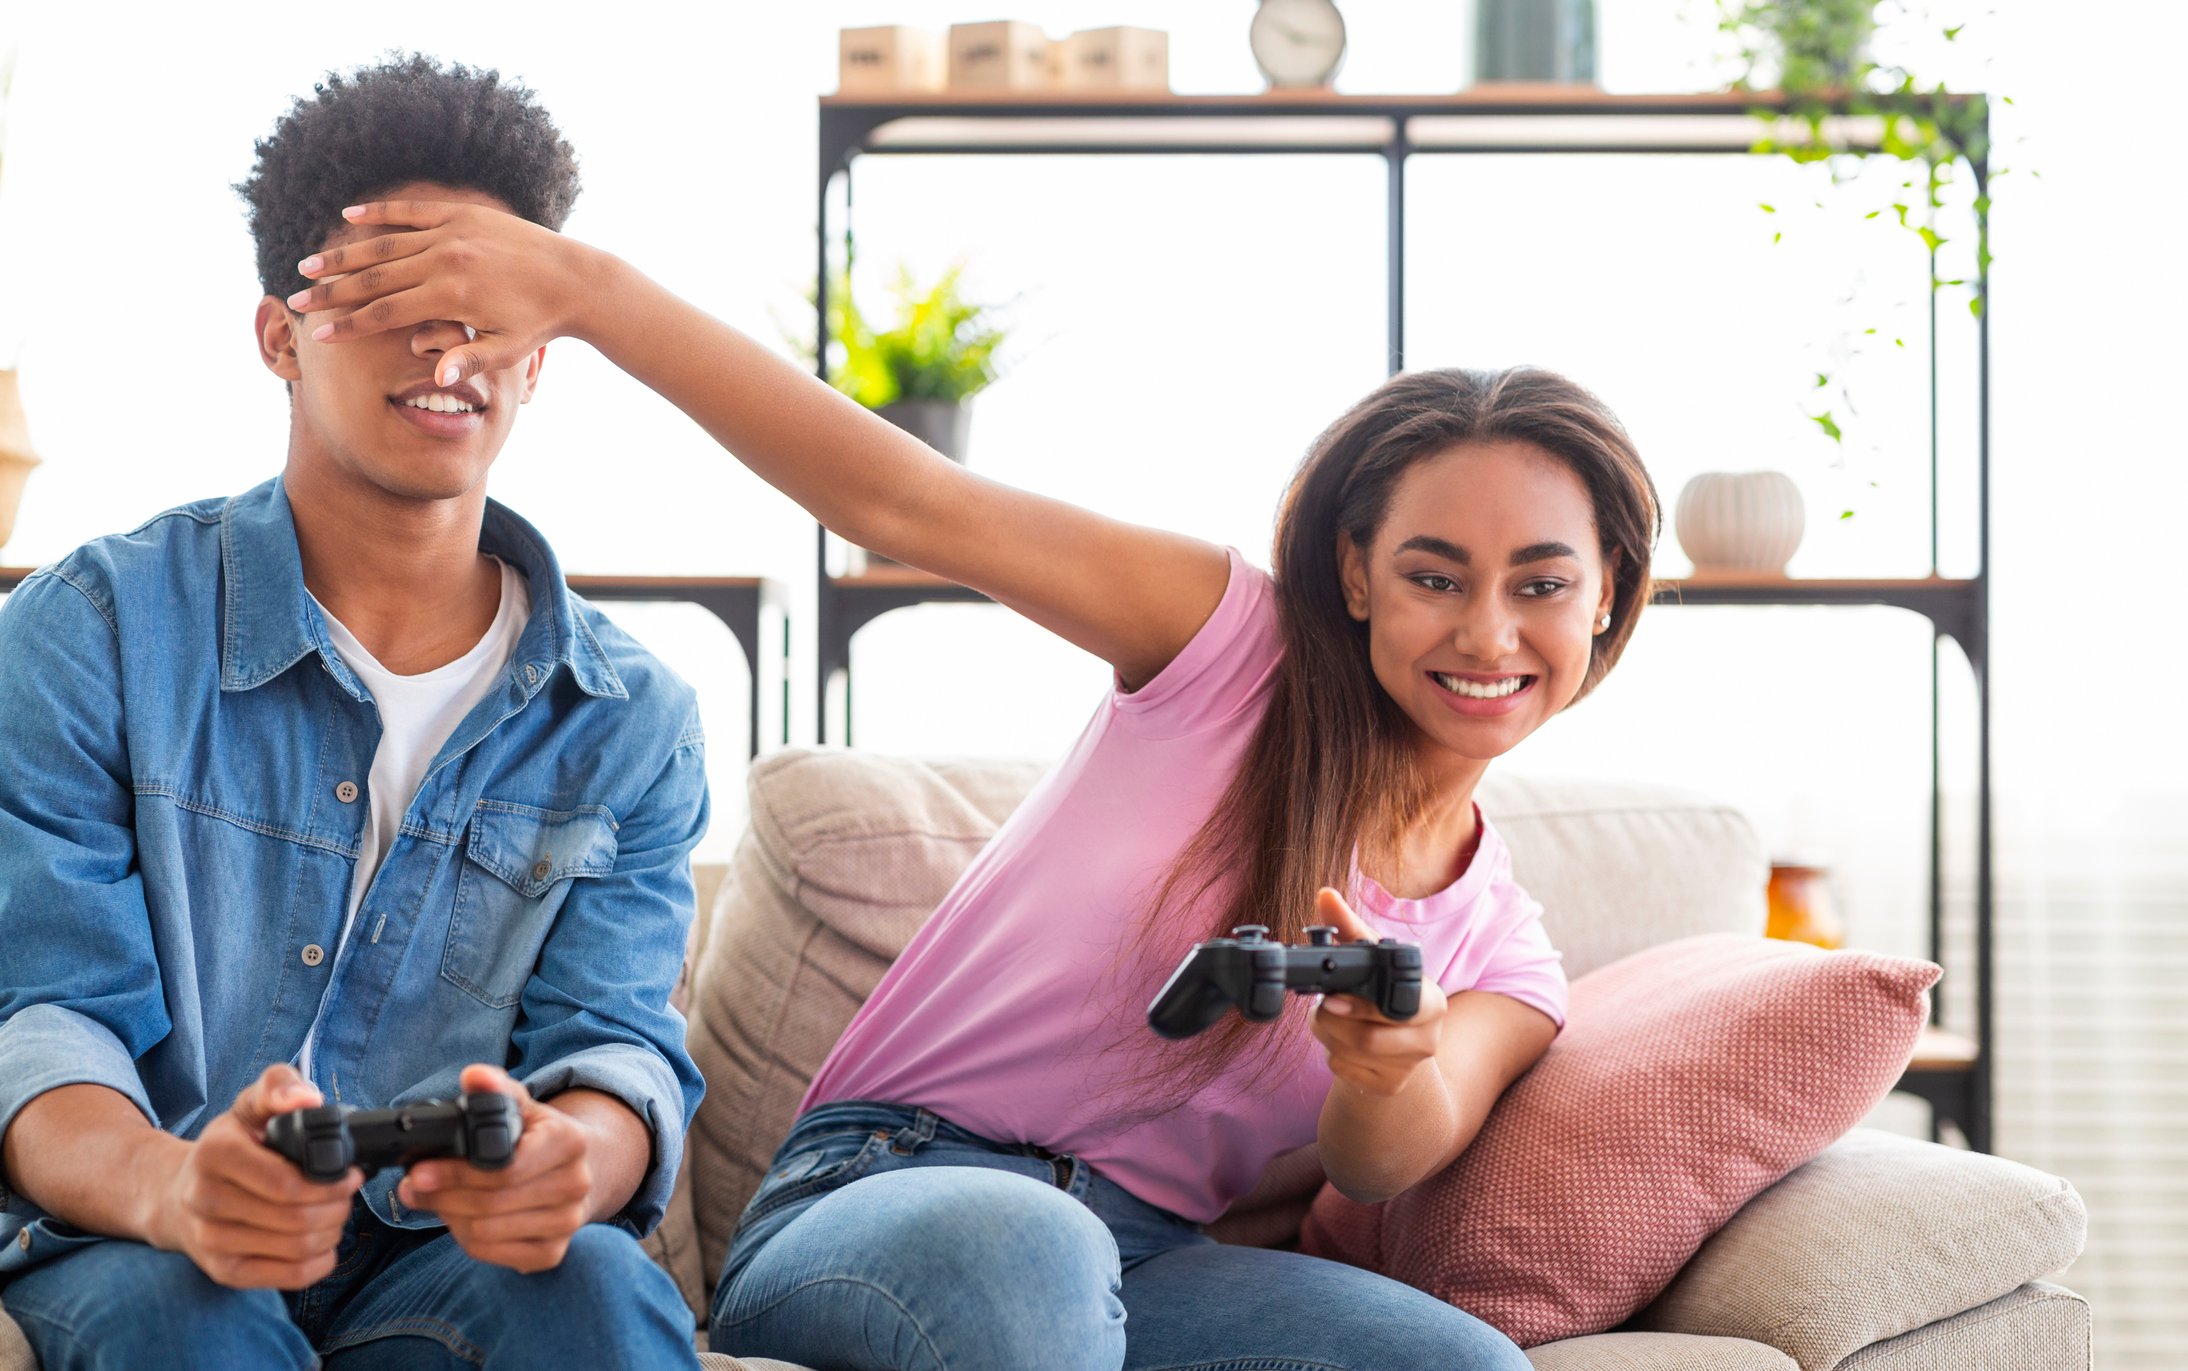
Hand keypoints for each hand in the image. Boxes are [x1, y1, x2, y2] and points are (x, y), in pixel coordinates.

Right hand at [149, 1063, 361, 1288]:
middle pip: (297, 1218)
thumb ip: (279, 1087)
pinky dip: (320, 1261)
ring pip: (297, 1248)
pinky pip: (289, 1277)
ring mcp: (210, 1241)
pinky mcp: (224, 1271)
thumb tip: (307, 1099)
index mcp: (215, 1154)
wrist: (176, 1194)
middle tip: (346, 1193)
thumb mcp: (250, 1107)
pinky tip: (324, 1242)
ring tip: (335, 1212)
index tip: (350, 1172)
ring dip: (332, 1231)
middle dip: (337, 1206)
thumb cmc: (229, 1146)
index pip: (286, 1182)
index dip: (330, 1181)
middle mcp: (204, 1200)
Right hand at [287, 199, 598, 387]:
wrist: (574, 279)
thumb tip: (437, 378)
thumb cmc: (538, 324)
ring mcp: (453, 232)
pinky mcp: (463, 213)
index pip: (386, 313)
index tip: (319, 335)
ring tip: (309, 267)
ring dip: (344, 255)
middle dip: (332, 292)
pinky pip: (412, 212)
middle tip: (296, 302)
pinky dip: (379, 214)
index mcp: (452, 297)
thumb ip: (469, 361)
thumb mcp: (508, 351)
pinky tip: (347, 216)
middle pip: (374, 278)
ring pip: (385, 244)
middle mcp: (447, 259)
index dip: (349, 325)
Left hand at [395, 1065, 592, 1273]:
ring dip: (449, 1217)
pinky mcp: (552, 1253)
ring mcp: (568, 1223)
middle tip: (412, 1187)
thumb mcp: (520, 1106)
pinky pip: (493, 1254)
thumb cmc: (536, 1138)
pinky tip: (460, 1219)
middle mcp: (577, 1185)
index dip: (455, 1172)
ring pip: (486, 1231)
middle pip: (490, 1203)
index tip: (418, 1171)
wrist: (574, 1171)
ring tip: (435, 1199)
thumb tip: (474, 1076)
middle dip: (442, 1195)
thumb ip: (494, 1089)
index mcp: (570, 1141)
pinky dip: (465, 1239)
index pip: (505, 1168)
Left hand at [1307, 887, 1448, 1095]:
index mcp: (1432, 1001)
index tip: (1330, 998)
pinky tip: (1341, 1043)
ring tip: (1331, 1019)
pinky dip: (1332, 1054)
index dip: (1360, 1005)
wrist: (1393, 1043)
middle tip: (1323, 1006)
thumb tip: (1325, 895)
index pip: (1397, 1006)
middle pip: (1367, 1038)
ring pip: (1350, 1054)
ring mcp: (1411, 1067)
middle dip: (1333, 1020)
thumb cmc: (1380, 993)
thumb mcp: (1370, 960)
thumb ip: (1349, 928)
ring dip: (1327, 1035)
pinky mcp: (1389, 1086)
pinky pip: (1344, 1071)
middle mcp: (1429, 1038)